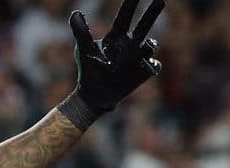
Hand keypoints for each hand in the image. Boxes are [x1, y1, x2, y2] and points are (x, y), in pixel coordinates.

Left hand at [60, 0, 163, 128]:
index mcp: (115, 37)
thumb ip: (81, 32)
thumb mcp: (84, 50)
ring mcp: (138, 57)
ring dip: (149, 45)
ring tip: (145, 47)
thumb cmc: (89, 71)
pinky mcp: (144, 71)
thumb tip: (75, 13)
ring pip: (151, 45)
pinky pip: (154, 64)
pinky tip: (146, 66)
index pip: (125, 17)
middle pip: (144, 25)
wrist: (96, 96)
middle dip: (151, 13)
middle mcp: (129, 45)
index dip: (131, 3)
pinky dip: (152, 64)